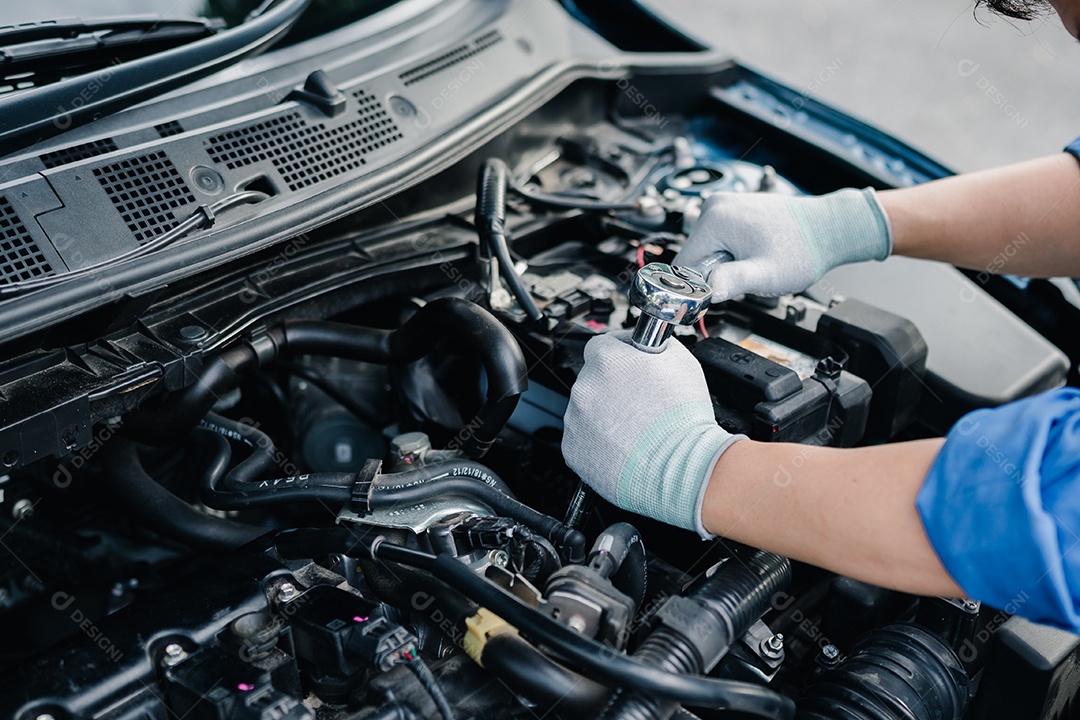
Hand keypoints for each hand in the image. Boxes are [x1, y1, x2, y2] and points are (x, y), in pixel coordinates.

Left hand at [561, 331, 742, 536]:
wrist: (679, 467)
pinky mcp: (573, 449)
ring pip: (587, 409)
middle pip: (594, 378)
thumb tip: (648, 344)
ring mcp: (575, 419)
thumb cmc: (684, 419)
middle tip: (638, 401)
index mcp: (607, 360)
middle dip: (613, 386)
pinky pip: (583, 438)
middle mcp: (584, 387)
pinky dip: (598, 441)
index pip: (603, 344)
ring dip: (605, 414)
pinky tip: (624, 445)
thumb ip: (656, 345)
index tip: (630, 361)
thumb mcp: (682, 361)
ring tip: (634, 429)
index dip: (620, 351)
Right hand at [674, 188, 891, 300]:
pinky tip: (754, 252)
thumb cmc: (802, 248)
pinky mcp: (732, 210)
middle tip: (747, 275)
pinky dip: (731, 253)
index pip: (683, 265)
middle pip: (694, 257)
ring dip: (723, 264)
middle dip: (714, 274)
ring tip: (754, 262)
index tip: (718, 296)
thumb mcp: (766, 274)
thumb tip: (704, 294)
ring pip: (706, 250)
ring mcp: (724, 206)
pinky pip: (718, 240)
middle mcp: (714, 206)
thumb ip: (732, 282)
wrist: (828, 228)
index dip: (696, 287)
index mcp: (715, 219)